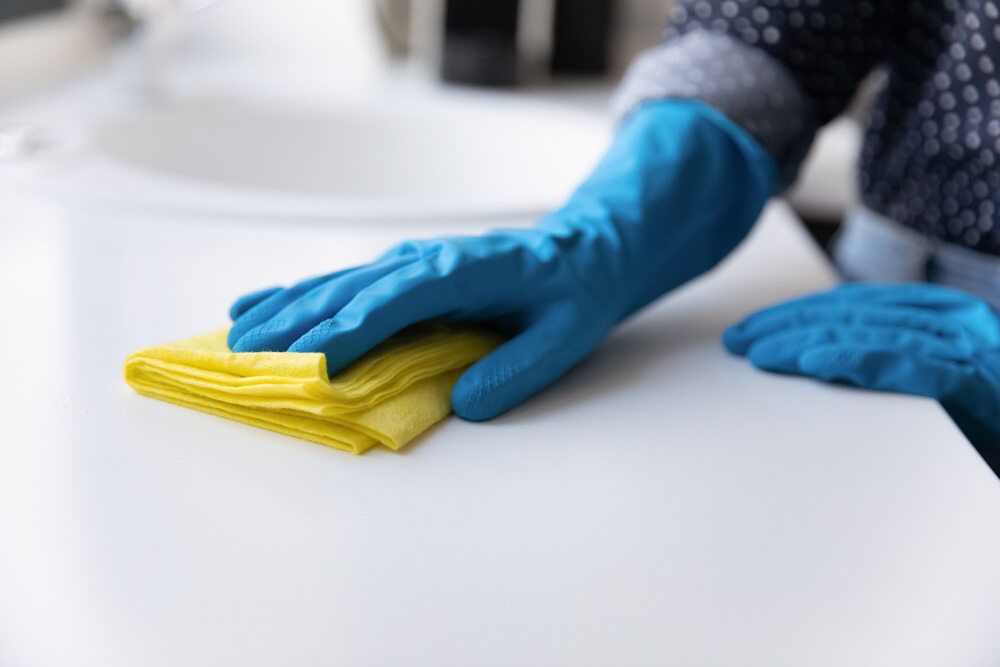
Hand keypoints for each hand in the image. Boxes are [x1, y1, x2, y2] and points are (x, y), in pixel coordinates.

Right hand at [228, 100, 775, 419]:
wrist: (586, 248)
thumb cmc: (576, 291)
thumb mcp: (566, 336)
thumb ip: (518, 370)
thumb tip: (466, 402)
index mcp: (464, 271)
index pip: (393, 302)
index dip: (347, 331)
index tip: (305, 363)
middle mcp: (426, 260)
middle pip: (348, 291)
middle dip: (295, 325)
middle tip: (242, 357)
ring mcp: (410, 262)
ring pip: (335, 284)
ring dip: (283, 310)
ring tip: (232, 336)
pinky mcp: (402, 271)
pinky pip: (342, 284)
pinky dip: (296, 296)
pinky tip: (256, 306)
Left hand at [724, 283, 999, 442]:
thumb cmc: (987, 425)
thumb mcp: (932, 391)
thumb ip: (891, 366)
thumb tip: (826, 364)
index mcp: (942, 319)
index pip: (855, 309)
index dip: (798, 318)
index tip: (751, 332)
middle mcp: (956, 323)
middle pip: (853, 315)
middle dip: (788, 326)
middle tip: (737, 342)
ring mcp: (970, 348)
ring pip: (870, 332)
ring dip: (805, 340)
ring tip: (757, 352)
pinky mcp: (976, 379)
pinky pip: (907, 362)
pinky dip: (855, 360)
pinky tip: (811, 364)